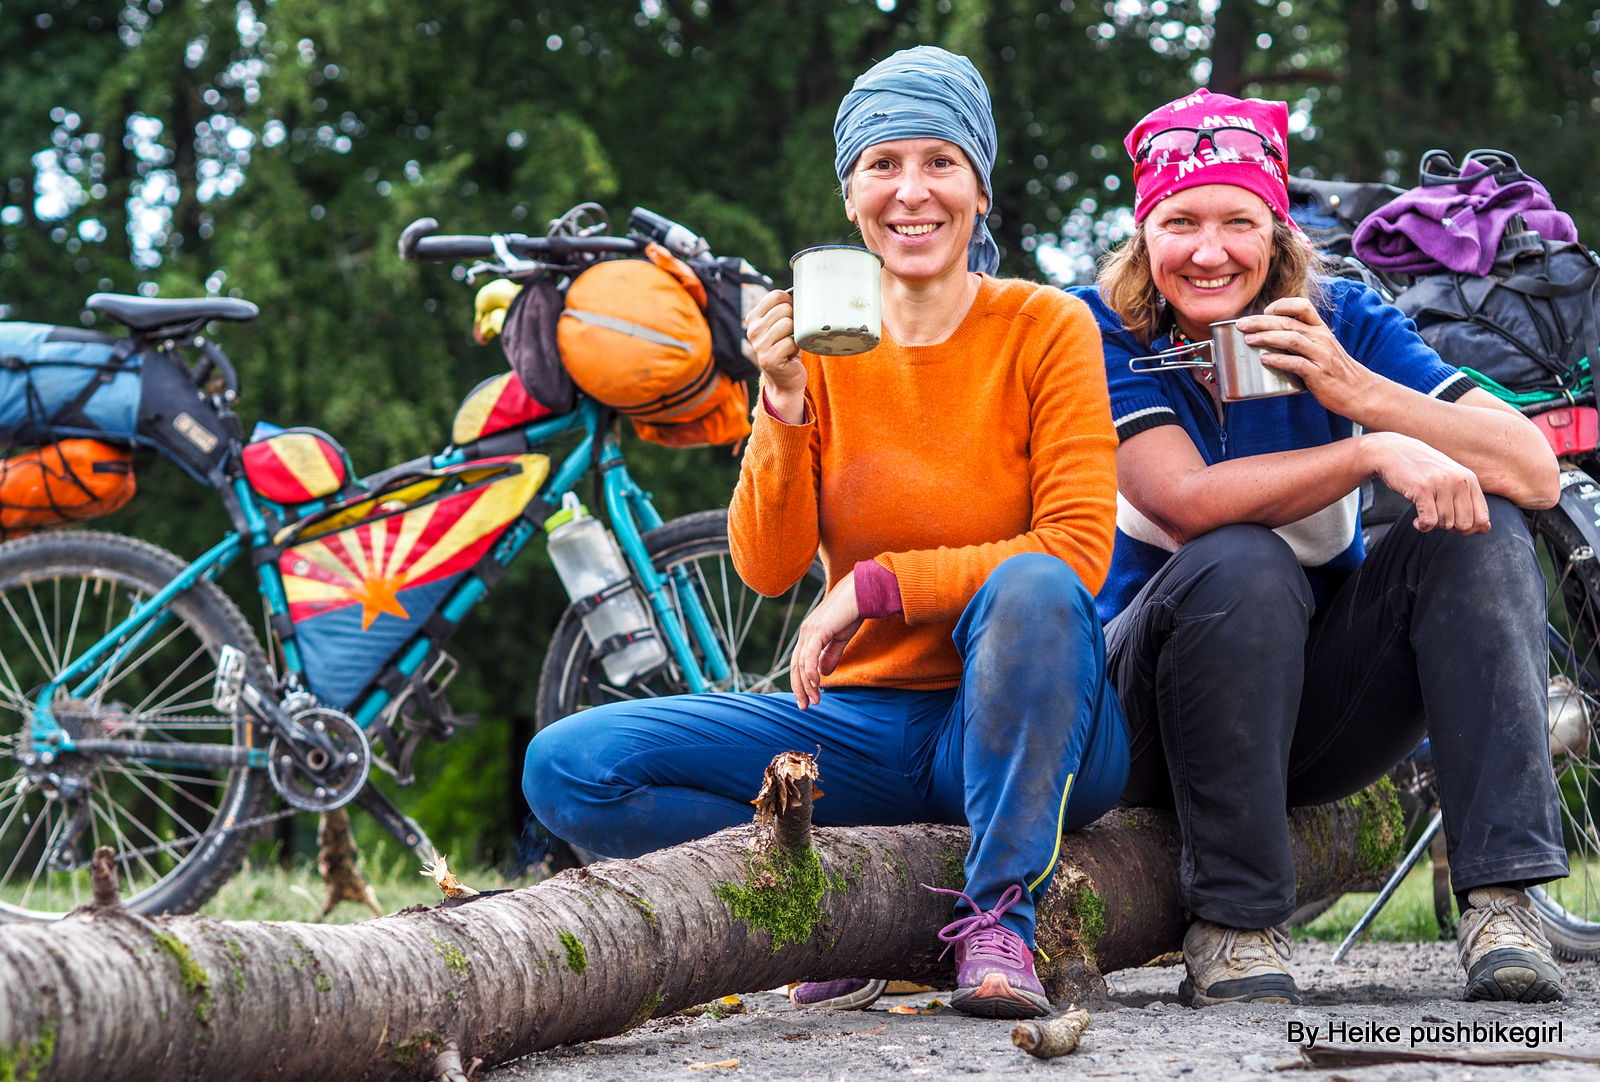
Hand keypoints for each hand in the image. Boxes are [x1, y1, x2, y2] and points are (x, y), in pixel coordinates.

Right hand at [745, 289, 806, 422]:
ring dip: (796, 335)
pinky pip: (791, 342)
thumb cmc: (787, 347)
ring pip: (788, 324)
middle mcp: (752, 330)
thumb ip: (784, 308)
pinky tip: (790, 356)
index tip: (792, 315)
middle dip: (795, 321)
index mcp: (754, 317)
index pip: (776, 296)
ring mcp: (759, 345)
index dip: (791, 303)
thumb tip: (802, 290)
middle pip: (784, 309)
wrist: (785, 379)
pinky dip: (796, 348)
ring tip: (791, 344)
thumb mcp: (781, 324)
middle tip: (792, 334)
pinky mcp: (768, 359)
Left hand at [790, 571, 864, 709]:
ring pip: (801, 663)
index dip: (800, 682)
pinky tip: (815, 683)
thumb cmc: (852, 612)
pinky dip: (810, 670)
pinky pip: (810, 654)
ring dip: (807, 684)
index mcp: (809, 635)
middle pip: (795, 665)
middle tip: (805, 706)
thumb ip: (831, 655)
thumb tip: (823, 673)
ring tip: (814, 700)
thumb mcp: (840, 638)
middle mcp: (805, 633)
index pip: (798, 662)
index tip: (806, 699)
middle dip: (799, 688)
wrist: (860, 593)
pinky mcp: (818, 630)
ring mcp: (810, 631)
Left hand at [1237, 298, 1379, 417]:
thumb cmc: (1334, 370)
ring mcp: (1320, 355)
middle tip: (1241, 324)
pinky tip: (1264, 359)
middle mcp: (1321, 338)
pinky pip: (1296, 363)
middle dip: (1261, 322)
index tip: (1265, 310)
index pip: (1303, 306)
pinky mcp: (1318, 373)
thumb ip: (1302, 340)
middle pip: (1288, 322)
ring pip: (1291, 339)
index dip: (1282, 304)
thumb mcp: (1321, 348)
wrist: (1357, 390)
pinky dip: (1278, 360)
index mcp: (1321, 329)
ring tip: (1248, 340)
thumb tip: (1272, 336)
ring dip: (1267, 338)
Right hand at [1361, 431, 1491, 533]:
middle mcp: (1458, 481)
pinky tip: (1416, 521)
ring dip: (1433, 525)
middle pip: (1464, 524)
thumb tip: (1485, 529)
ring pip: (1446, 524)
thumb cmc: (1422, 469)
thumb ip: (1469, 502)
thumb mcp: (1451, 481)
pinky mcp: (1422, 489)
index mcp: (1469, 479)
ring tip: (1425, 515)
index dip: (1468, 529)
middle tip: (1437, 518)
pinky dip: (1422, 527)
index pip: (1481, 518)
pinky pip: (1429, 522)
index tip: (1452, 524)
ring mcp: (1441, 484)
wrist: (1392, 451)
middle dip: (1450, 528)